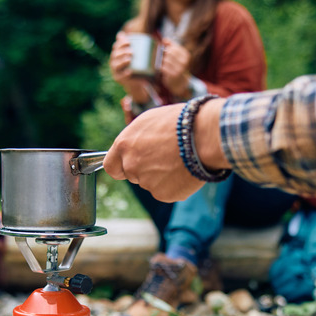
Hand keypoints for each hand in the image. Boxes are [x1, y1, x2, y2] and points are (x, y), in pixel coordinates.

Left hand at [104, 98, 229, 201]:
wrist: (204, 135)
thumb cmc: (180, 122)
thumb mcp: (150, 121)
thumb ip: (136, 139)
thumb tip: (133, 148)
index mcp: (124, 145)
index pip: (111, 166)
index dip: (121, 166)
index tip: (128, 165)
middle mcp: (131, 165)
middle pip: (133, 175)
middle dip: (145, 169)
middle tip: (166, 157)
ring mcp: (146, 182)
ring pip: (151, 183)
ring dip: (162, 176)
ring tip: (180, 160)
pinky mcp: (163, 194)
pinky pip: (167, 192)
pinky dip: (175, 185)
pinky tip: (186, 170)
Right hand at [109, 31, 150, 103]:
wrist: (136, 80)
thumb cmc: (135, 64)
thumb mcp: (134, 54)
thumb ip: (131, 44)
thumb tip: (121, 34)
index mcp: (116, 53)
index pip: (116, 46)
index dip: (121, 43)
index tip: (129, 42)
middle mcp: (114, 61)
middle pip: (115, 54)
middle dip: (122, 52)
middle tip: (131, 51)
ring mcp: (115, 70)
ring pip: (115, 65)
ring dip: (122, 61)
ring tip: (129, 59)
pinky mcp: (118, 79)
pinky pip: (120, 76)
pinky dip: (124, 74)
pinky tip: (129, 72)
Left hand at [158, 38, 190, 97]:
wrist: (179, 82)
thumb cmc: (176, 66)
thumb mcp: (176, 55)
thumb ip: (171, 46)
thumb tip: (165, 39)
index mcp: (186, 55)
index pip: (173, 47)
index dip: (167, 48)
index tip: (165, 51)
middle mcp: (184, 61)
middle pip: (169, 52)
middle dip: (164, 54)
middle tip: (162, 58)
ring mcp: (180, 69)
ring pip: (165, 60)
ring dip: (161, 61)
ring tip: (162, 63)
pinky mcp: (174, 75)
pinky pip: (163, 67)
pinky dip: (160, 67)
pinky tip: (161, 68)